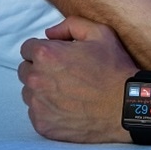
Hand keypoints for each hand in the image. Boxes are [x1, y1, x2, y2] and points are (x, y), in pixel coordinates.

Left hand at [18, 16, 136, 142]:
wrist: (125, 107)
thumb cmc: (114, 69)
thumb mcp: (100, 33)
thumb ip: (70, 25)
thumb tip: (49, 33)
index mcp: (46, 54)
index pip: (27, 48)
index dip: (45, 50)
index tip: (59, 57)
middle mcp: (36, 79)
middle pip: (25, 70)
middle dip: (40, 69)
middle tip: (65, 74)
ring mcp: (38, 105)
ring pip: (29, 93)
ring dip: (42, 90)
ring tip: (67, 91)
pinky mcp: (43, 125)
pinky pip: (36, 113)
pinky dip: (48, 109)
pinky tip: (68, 107)